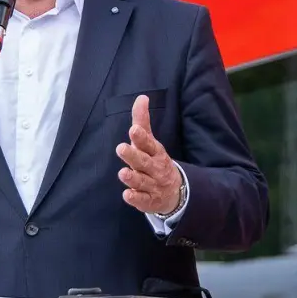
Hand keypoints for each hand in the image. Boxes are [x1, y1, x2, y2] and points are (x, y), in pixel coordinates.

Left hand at [116, 94, 182, 214]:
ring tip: (123, 173)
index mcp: (155, 152)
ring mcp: (153, 185)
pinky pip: (142, 200)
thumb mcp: (150, 142)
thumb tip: (141, 97)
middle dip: (133, 156)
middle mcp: (155, 168)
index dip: (141, 138)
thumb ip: (143, 121)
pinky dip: (135, 198)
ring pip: (142, 182)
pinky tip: (127, 195)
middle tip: (121, 148)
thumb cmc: (156, 161)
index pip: (149, 144)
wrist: (175, 191)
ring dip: (133, 178)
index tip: (134, 130)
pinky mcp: (149, 201)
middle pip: (144, 162)